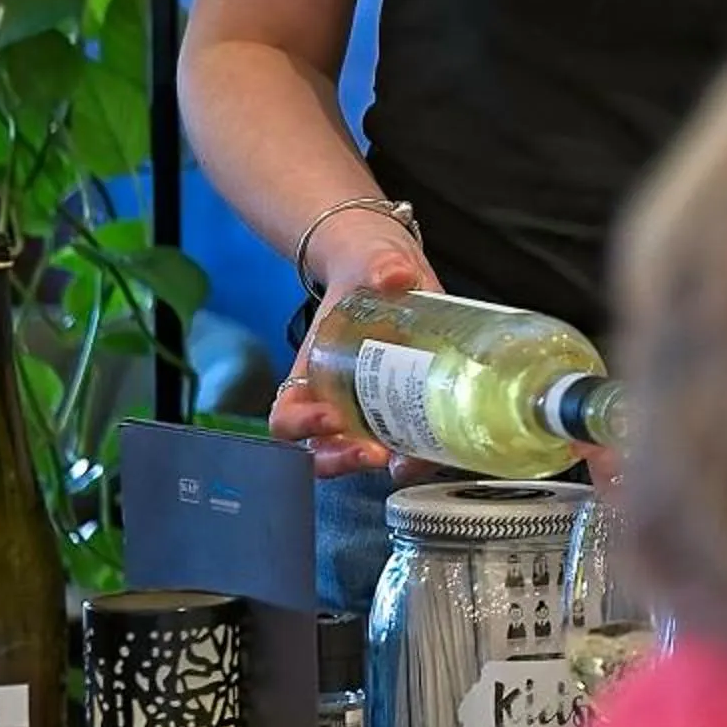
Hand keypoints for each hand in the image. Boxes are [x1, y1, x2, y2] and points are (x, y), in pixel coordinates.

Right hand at [271, 217, 441, 480]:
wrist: (395, 270)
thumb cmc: (369, 269)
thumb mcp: (371, 262)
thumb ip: (379, 264)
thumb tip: (393, 274)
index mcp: (312, 370)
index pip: (287, 415)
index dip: (299, 425)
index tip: (328, 418)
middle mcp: (334, 399)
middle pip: (321, 449)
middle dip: (342, 458)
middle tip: (372, 454)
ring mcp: (370, 408)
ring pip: (363, 453)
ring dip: (382, 465)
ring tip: (408, 460)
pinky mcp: (407, 407)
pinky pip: (405, 442)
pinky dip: (418, 453)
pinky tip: (439, 449)